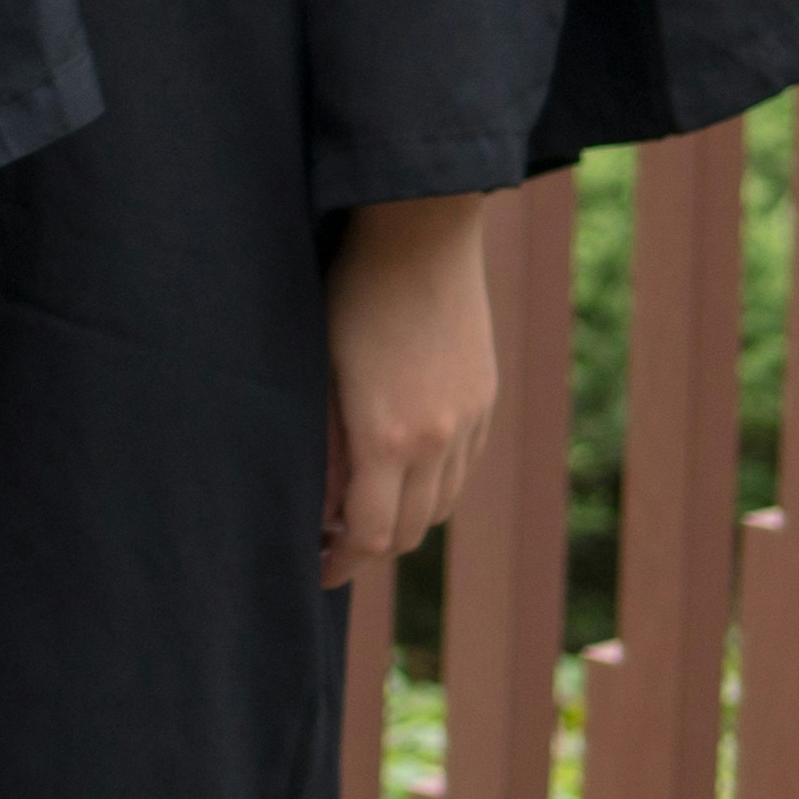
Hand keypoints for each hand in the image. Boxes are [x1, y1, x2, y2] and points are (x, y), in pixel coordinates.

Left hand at [322, 194, 499, 585]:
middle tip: (329, 542)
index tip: (313, 567)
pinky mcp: (485, 401)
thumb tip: (322, 509)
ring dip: (403, 519)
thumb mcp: (318, 369)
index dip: (340, 563)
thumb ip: (323, 445)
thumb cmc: (349, 292)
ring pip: (440, 505)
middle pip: (409, 532)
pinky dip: (432, 485)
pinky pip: (462, 468)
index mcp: (388, 439)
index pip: (371, 537)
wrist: (420, 231)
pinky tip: (400, 468)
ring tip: (361, 508)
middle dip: (369, 548)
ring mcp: (470, 422)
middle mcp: (439, 441)